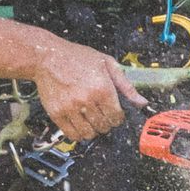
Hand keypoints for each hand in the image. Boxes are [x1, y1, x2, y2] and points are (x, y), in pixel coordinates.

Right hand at [30, 37, 148, 141]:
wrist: (47, 56)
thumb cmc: (77, 57)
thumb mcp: (106, 64)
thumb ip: (125, 85)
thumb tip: (141, 102)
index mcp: (102, 88)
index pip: (117, 117)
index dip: (118, 118)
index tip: (114, 114)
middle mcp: (87, 99)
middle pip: (104, 126)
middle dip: (106, 124)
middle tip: (102, 116)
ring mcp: (70, 108)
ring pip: (88, 133)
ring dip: (93, 130)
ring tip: (90, 121)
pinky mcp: (57, 113)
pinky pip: (71, 134)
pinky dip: (78, 134)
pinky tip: (79, 125)